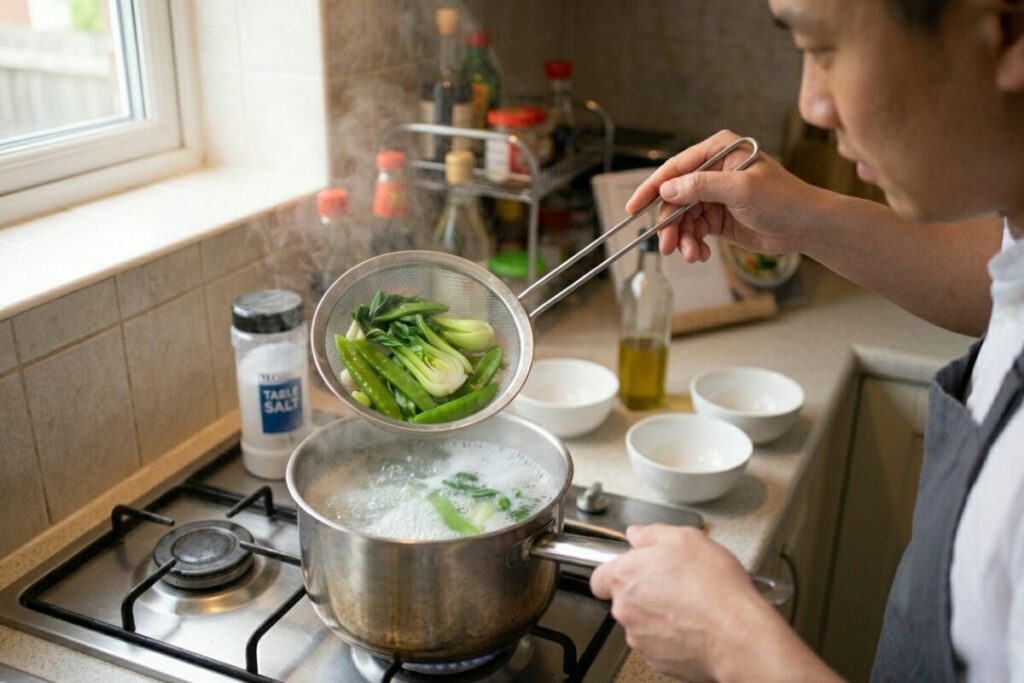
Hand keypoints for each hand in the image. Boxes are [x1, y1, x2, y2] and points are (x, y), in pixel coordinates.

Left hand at [590, 524, 835, 681]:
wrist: (738, 635)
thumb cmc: (715, 588)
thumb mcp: (686, 539)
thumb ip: (653, 534)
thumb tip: (639, 535)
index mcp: (625, 576)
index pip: (599, 577)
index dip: (617, 570)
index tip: (637, 568)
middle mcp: (626, 610)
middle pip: (624, 599)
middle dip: (645, 591)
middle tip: (675, 582)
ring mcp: (640, 639)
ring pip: (642, 622)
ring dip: (659, 614)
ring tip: (691, 605)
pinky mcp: (658, 661)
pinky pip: (660, 644)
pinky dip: (673, 637)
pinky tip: (695, 625)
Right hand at [625, 130, 829, 262]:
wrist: (807, 227)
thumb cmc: (783, 199)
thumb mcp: (740, 189)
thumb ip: (700, 187)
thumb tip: (667, 190)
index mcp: (719, 152)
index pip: (676, 168)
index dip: (652, 188)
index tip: (633, 208)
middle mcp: (713, 171)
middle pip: (675, 197)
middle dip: (670, 224)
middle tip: (667, 246)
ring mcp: (714, 195)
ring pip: (683, 218)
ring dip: (682, 239)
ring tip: (691, 255)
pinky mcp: (718, 218)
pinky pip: (694, 231)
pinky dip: (693, 245)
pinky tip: (701, 255)